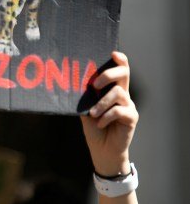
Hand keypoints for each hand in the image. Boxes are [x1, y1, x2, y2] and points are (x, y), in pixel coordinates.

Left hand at [80, 52, 137, 176]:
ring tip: (93, 114)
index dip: (120, 60)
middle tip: (94, 85)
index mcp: (112, 89)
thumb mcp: (85, 109)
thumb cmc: (93, 127)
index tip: (112, 53)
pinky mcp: (132, 118)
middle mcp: (123, 95)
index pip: (121, 70)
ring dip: (102, 103)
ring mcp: (129, 106)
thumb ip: (85, 96)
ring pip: (118, 93)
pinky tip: (100, 123)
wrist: (102, 150)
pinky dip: (107, 116)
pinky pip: (120, 111)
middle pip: (124, 74)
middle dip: (108, 74)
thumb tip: (71, 82)